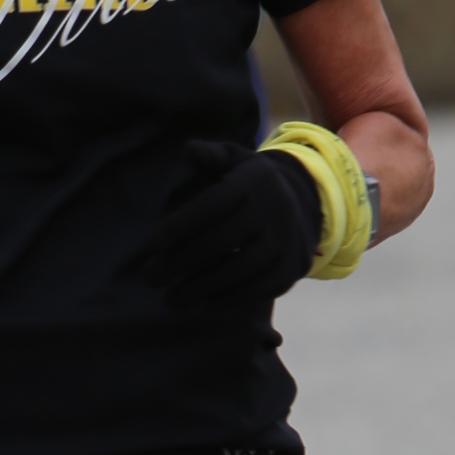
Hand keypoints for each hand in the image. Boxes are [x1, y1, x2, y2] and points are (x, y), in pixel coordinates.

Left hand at [156, 141, 323, 313]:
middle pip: (221, 241)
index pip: (212, 206)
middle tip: (151, 278)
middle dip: (181, 262)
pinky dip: (232, 299)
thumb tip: (189, 150)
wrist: (304, 202)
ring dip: (202, 288)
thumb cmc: (249, 182)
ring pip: (240, 269)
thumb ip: (209, 156)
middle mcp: (273, 211)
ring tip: (172, 300)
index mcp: (252, 182)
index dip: (180, 226)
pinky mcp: (292, 268)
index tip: (152, 245)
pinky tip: (207, 304)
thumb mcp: (233, 160)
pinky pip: (261, 289)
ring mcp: (285, 241)